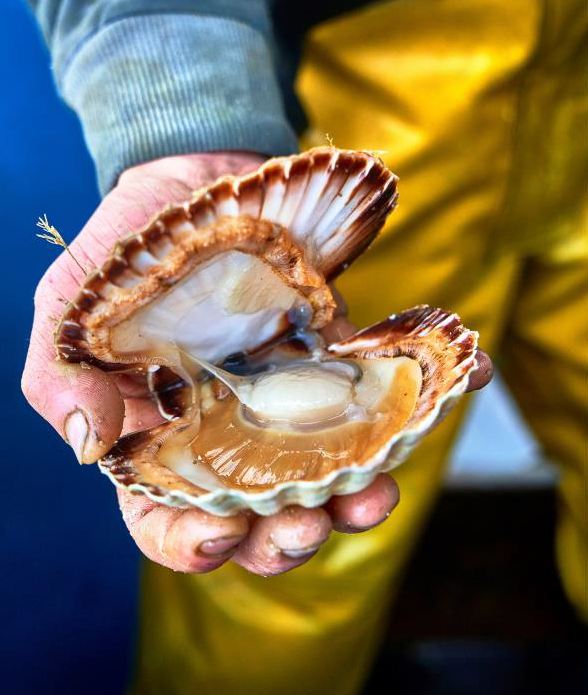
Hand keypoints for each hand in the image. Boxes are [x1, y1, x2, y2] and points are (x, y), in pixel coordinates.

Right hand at [22, 152, 491, 575]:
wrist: (192, 181)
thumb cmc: (124, 248)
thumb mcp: (71, 303)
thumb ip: (61, 372)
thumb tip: (88, 443)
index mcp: (158, 436)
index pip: (165, 515)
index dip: (189, 542)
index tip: (221, 533)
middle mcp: (228, 432)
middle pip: (256, 513)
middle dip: (283, 538)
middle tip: (306, 527)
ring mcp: (287, 400)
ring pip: (322, 473)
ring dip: (353, 497)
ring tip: (375, 492)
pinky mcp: (334, 359)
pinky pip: (378, 391)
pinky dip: (418, 398)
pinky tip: (461, 386)